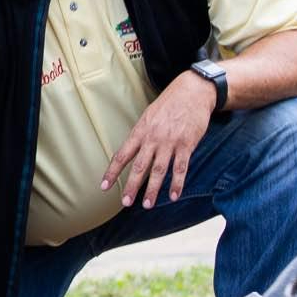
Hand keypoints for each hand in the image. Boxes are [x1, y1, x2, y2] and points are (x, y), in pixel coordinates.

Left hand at [101, 70, 213, 207]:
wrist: (193, 91)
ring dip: (153, 189)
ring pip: (159, 170)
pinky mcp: (187, 144)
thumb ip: (141, 135)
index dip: (112, 172)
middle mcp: (153, 138)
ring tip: (147, 204)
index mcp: (140, 131)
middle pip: (139, 166)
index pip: (122, 155)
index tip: (104, 187)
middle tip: (125, 202)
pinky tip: (174, 196)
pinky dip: (177, 183)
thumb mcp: (148, 115)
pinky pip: (181, 168)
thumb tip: (132, 152)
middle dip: (131, 186)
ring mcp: (170, 142)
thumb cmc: (169, 104)